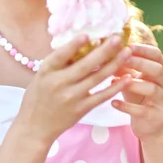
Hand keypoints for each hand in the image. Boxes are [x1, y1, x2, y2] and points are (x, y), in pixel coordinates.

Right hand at [17, 35, 131, 147]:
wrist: (35, 127)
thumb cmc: (38, 97)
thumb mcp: (41, 76)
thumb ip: (58, 63)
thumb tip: (81, 44)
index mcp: (46, 71)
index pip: (60, 55)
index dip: (73, 45)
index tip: (87, 34)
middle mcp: (59, 83)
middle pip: (85, 65)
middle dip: (104, 50)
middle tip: (118, 38)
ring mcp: (72, 97)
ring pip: (97, 78)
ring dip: (115, 64)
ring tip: (127, 52)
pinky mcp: (82, 109)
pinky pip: (102, 96)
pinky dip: (116, 87)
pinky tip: (127, 78)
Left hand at [111, 43, 162, 140]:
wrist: (149, 124)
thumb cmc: (138, 96)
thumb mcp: (131, 79)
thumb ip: (122, 66)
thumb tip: (104, 50)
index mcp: (161, 71)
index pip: (157, 54)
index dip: (143, 49)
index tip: (127, 45)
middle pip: (157, 69)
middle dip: (139, 63)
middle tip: (121, 59)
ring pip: (152, 89)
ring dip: (132, 84)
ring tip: (115, 81)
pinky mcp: (158, 117)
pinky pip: (143, 111)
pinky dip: (127, 107)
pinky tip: (113, 103)